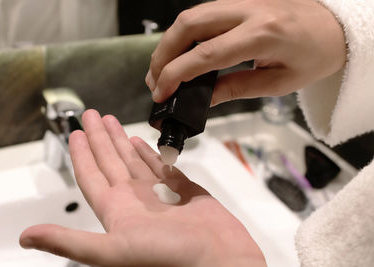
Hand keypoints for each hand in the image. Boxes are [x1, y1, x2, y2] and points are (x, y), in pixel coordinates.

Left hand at [20, 110, 265, 266]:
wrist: (220, 260)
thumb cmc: (172, 258)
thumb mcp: (114, 249)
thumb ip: (71, 241)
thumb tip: (27, 237)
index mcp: (117, 212)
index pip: (91, 176)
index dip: (81, 154)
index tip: (75, 133)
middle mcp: (135, 201)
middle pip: (110, 162)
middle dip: (100, 137)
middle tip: (91, 115)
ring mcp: (159, 194)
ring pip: (133, 161)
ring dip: (121, 141)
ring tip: (112, 121)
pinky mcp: (182, 190)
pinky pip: (161, 165)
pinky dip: (149, 153)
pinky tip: (141, 142)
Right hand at [146, 0, 345, 105]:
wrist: (333, 28)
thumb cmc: (314, 57)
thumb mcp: (279, 83)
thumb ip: (237, 89)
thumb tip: (204, 99)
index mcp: (264, 34)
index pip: (207, 53)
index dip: (177, 74)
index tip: (161, 93)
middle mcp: (249, 10)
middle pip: (189, 24)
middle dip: (163, 54)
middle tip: (155, 82)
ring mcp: (242, 2)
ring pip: (191, 16)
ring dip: (169, 44)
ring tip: (161, 71)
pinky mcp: (238, 2)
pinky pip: (202, 15)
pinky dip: (183, 36)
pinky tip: (179, 55)